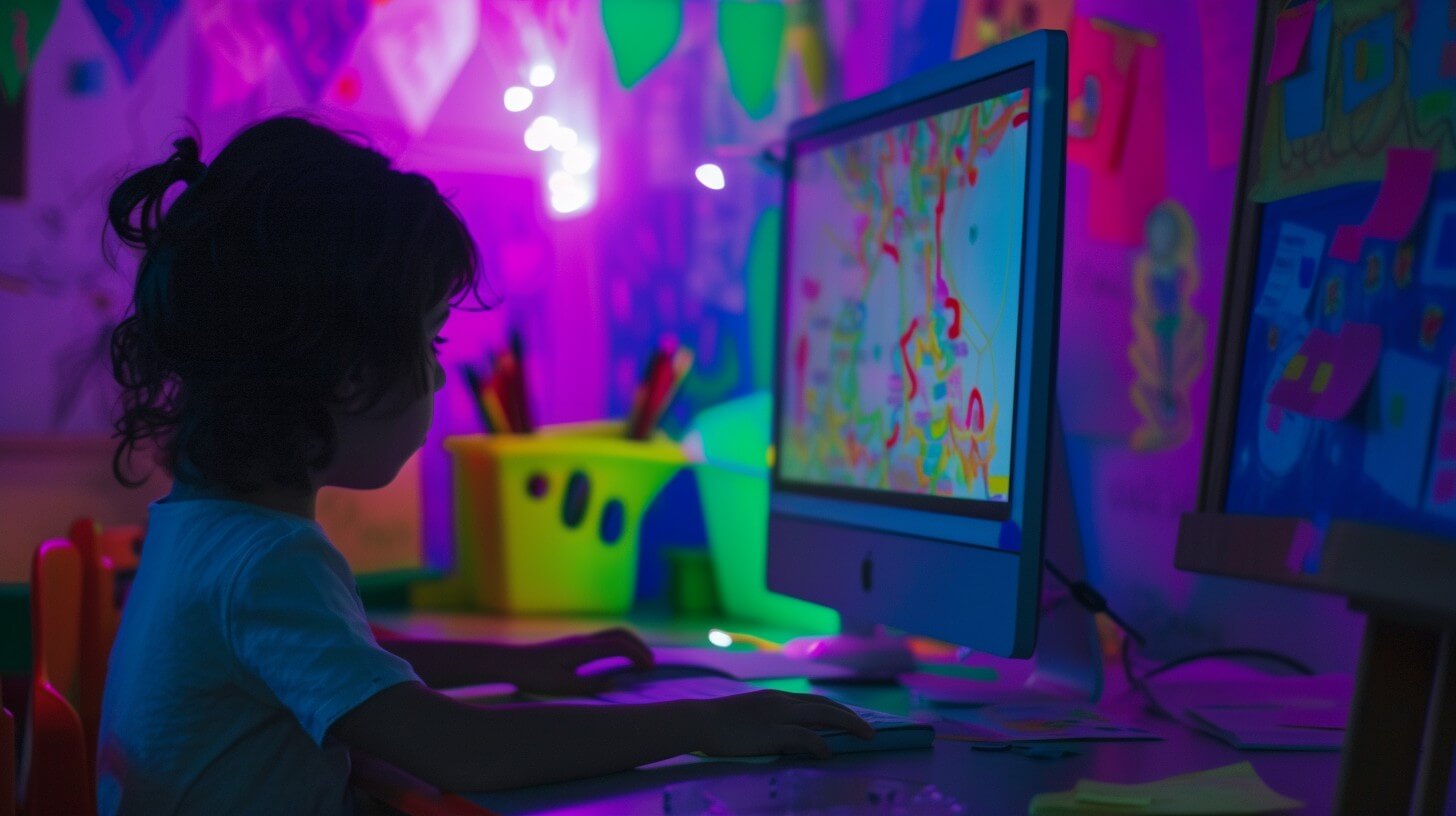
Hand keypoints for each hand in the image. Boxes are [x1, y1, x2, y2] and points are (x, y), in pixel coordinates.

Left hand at [507, 627, 654, 695]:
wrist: (512, 662)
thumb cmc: (535, 675)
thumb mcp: (564, 686)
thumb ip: (591, 684)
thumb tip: (615, 682)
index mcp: (584, 649)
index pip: (619, 645)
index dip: (638, 654)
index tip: (651, 667)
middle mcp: (584, 640)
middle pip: (620, 633)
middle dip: (639, 646)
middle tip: (651, 664)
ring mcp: (578, 640)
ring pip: (612, 634)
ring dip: (630, 644)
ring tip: (640, 662)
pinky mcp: (573, 645)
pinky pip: (603, 640)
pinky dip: (619, 646)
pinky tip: (618, 661)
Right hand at [694, 690, 873, 758]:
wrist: (699, 721)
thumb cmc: (719, 723)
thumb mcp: (752, 715)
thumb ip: (772, 720)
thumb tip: (792, 737)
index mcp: (778, 697)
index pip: (817, 701)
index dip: (839, 710)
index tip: (854, 720)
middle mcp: (783, 702)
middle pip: (827, 706)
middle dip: (852, 718)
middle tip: (870, 731)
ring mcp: (779, 715)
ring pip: (824, 716)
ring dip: (849, 725)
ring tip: (866, 737)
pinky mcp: (772, 732)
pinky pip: (805, 736)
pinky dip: (821, 744)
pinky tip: (829, 753)